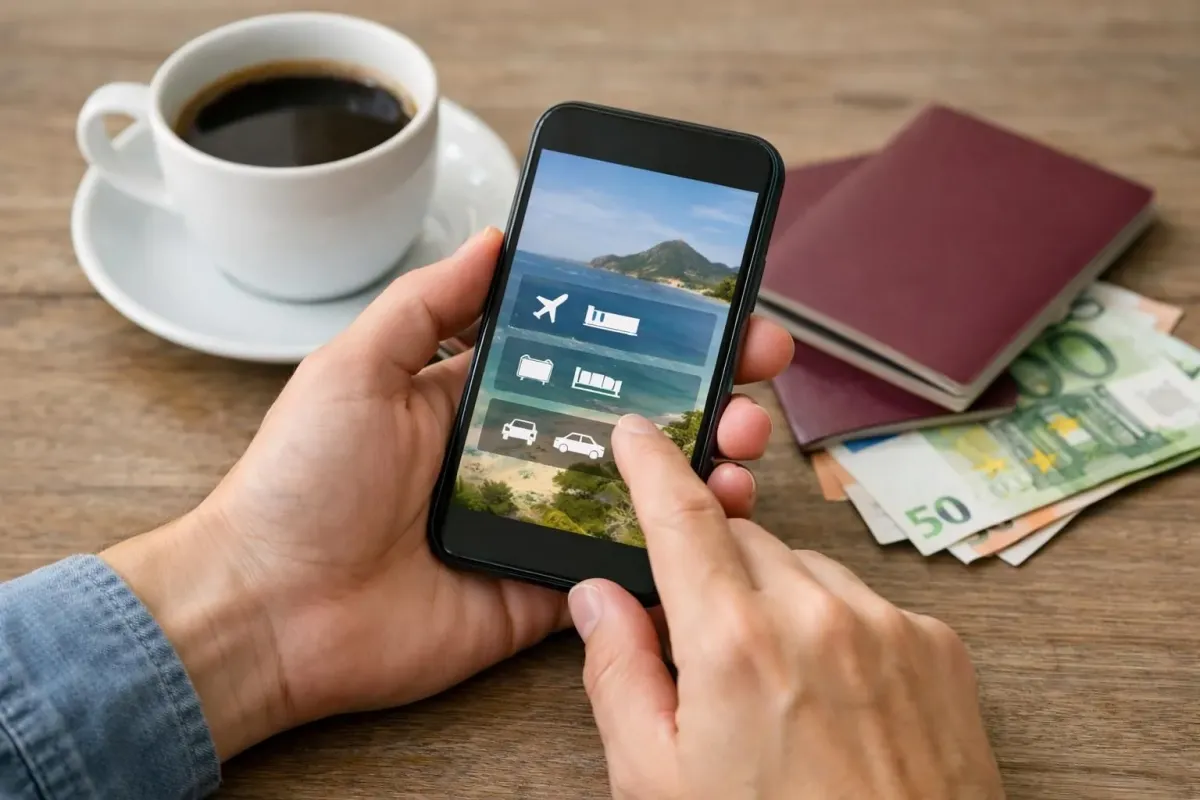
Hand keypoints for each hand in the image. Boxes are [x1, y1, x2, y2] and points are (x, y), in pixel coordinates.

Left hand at [102, 227, 794, 758]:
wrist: (271, 610)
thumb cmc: (297, 484)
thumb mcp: (354, 367)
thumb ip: (427, 304)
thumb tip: (492, 239)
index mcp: (479, 396)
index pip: (584, 349)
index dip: (646, 327)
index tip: (705, 303)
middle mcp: (518, 454)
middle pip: (631, 413)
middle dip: (702, 383)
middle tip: (755, 360)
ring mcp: (536, 520)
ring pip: (643, 487)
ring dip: (705, 456)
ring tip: (744, 433)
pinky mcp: (543, 587)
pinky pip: (623, 563)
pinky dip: (677, 543)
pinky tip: (716, 512)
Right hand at [570, 415, 1005, 798]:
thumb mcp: (659, 781)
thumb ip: (619, 675)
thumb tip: (597, 599)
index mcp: (736, 645)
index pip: (683, 517)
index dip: (652, 465)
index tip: (637, 434)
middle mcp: (818, 616)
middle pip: (743, 542)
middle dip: (711, 572)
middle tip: (702, 644)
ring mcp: (888, 625)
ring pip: (804, 569)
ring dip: (775, 600)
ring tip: (775, 689)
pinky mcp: (938, 646)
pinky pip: (863, 602)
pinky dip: (835, 627)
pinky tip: (832, 696)